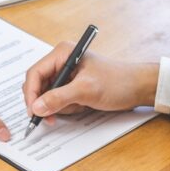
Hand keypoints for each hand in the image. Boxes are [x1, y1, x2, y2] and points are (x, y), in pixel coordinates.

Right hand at [22, 42, 158, 121]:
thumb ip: (58, 98)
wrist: (138, 88)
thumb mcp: (86, 91)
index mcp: (63, 53)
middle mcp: (62, 61)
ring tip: (79, 106)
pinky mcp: (72, 84)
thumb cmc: (117, 82)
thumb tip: (36, 107)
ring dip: (60, 106)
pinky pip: (59, 99)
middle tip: (51, 117)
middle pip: (38, 84)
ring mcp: (67, 73)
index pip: (35, 73)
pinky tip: (82, 106)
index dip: (31, 93)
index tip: (33, 111)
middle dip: (45, 102)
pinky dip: (67, 107)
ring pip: (48, 95)